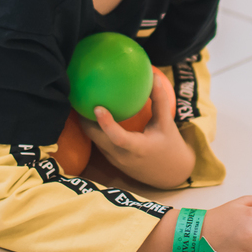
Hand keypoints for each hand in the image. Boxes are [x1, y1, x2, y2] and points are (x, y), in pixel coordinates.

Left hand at [81, 66, 193, 188]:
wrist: (171, 175)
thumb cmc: (170, 145)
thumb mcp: (167, 123)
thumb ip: (160, 101)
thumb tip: (153, 77)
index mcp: (137, 148)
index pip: (118, 137)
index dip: (106, 123)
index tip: (97, 107)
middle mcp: (122, 156)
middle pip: (96, 137)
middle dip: (85, 118)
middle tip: (80, 96)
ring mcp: (115, 160)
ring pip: (94, 140)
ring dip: (88, 123)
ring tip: (82, 102)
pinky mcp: (112, 160)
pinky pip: (99, 142)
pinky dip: (95, 129)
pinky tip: (94, 114)